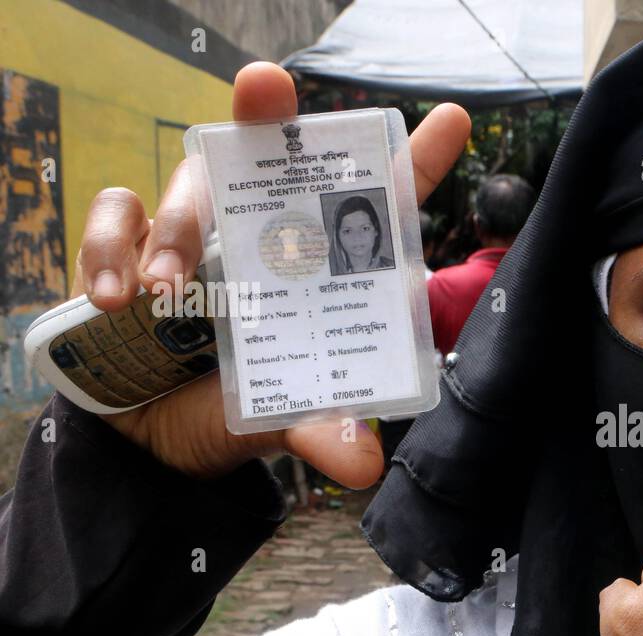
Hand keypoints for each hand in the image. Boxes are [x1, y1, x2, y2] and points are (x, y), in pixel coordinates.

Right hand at [71, 62, 469, 486]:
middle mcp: (262, 237)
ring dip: (176, 229)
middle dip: (267, 111)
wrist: (146, 436)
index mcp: (316, 269)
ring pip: (189, 185)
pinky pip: (118, 214)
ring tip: (167, 293)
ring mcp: (197, 235)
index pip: (372, 206)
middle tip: (263, 86)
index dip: (414, 160)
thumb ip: (319, 429)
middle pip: (270, 155)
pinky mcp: (131, 244)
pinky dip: (112, 249)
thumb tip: (362, 462)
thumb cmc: (231, 406)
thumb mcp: (280, 417)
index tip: (452, 121)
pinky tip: (117, 300)